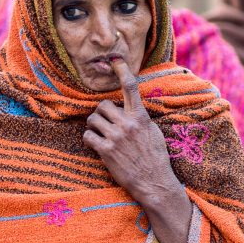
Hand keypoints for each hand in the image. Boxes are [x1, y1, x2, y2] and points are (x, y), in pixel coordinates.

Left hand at [82, 59, 179, 201]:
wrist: (154, 182)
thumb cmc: (155, 158)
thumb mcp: (153, 132)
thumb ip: (140, 118)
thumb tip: (131, 109)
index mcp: (140, 116)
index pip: (130, 87)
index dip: (122, 70)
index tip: (115, 59)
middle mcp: (127, 124)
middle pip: (103, 105)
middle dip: (101, 114)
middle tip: (106, 124)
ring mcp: (115, 137)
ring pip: (92, 120)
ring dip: (94, 127)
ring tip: (101, 136)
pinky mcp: (106, 151)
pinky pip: (88, 137)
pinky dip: (89, 140)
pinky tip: (97, 145)